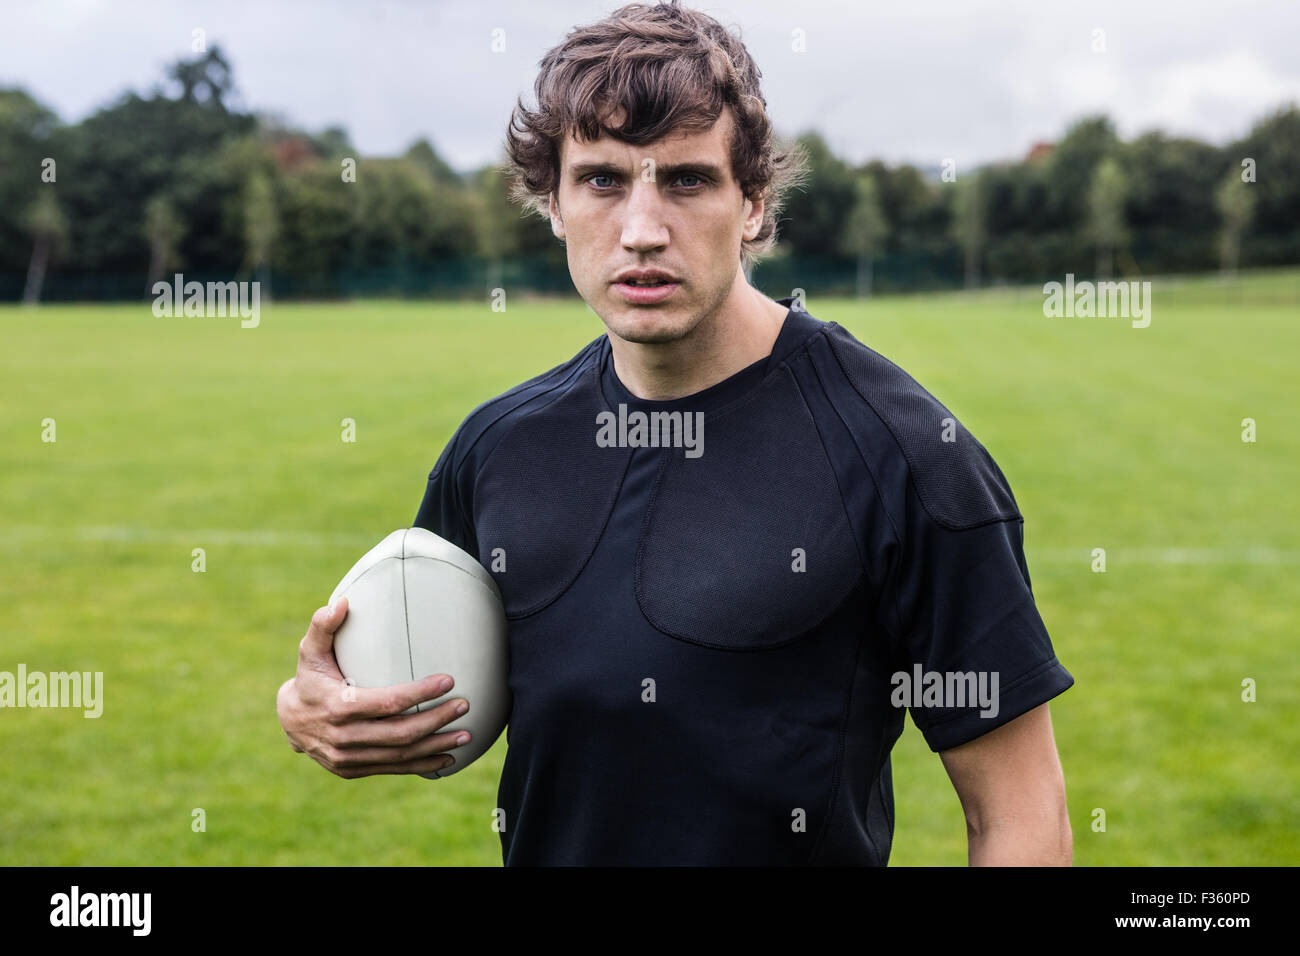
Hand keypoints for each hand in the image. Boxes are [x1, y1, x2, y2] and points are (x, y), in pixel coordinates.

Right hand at [276, 597, 471, 777]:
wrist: (289, 722)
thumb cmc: (309, 678)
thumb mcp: (309, 652)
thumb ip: (323, 626)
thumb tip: (341, 603)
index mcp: (337, 707)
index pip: (387, 703)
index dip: (420, 693)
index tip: (449, 681)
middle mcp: (343, 738)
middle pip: (400, 733)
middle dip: (437, 720)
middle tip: (465, 705)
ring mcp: (348, 759)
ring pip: (401, 756)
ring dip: (436, 746)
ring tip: (466, 734)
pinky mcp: (353, 770)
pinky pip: (394, 769)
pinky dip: (422, 766)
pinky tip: (448, 758)